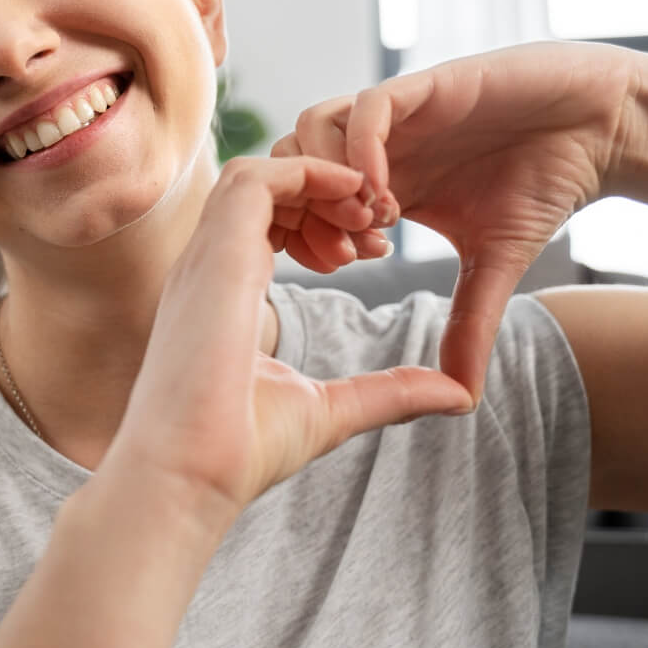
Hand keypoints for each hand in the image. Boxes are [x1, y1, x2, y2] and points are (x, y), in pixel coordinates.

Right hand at [104, 156, 472, 518]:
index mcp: (223, 296)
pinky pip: (255, 178)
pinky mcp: (216, 253)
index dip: (320, 223)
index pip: (263, 226)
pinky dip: (305, 172)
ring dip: (317, 177)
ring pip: (257, 174)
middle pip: (262, 191)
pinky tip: (352, 195)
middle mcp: (209, 268)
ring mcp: (207, 257)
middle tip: (380, 223)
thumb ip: (389, 390)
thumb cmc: (239, 452)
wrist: (189, 474)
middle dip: (325, 194)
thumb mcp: (332, 410)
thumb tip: (458, 395)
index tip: (371, 251)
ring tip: (368, 207)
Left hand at [277, 41, 639, 400]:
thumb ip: (468, 324)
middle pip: (291, 162)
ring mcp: (396, 113)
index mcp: (379, 181)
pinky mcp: (425, 86)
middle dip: (304, 210)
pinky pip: (367, 109)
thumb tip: (461, 399)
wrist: (601, 128)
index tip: (340, 269)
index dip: (303, 233)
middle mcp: (377, 145)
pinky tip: (386, 195)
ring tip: (370, 225)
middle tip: (344, 254)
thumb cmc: (545, 185)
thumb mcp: (495, 264)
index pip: (301, 198)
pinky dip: (361, 152)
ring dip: (328, 182)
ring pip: (312, 127)